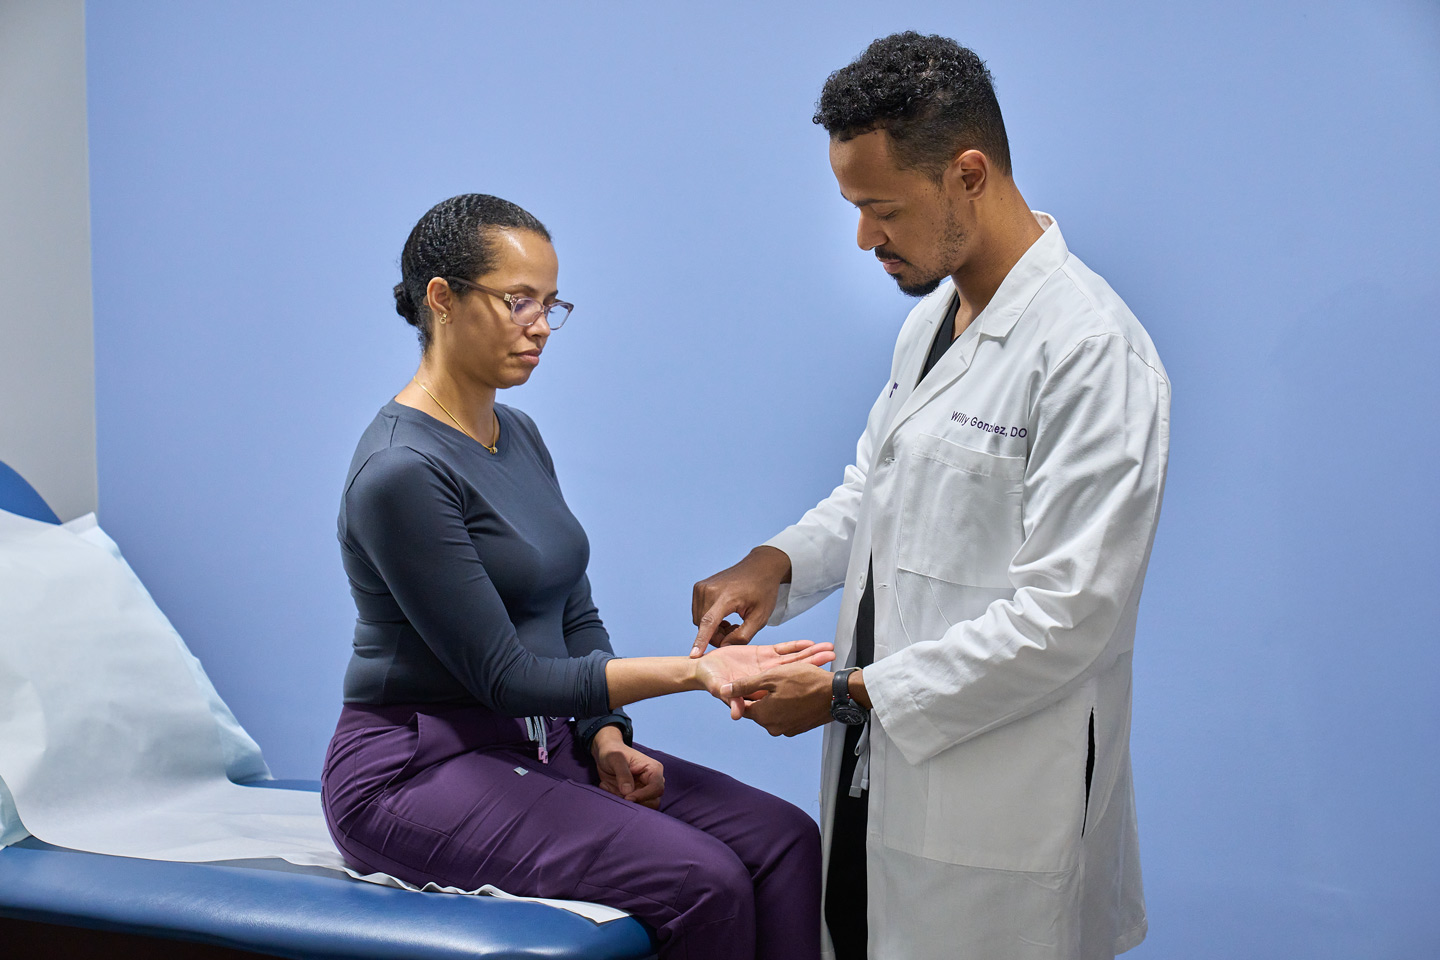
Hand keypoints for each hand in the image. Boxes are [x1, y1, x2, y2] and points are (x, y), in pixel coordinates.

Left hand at [590, 726, 664, 808]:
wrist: (605, 754)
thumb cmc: (613, 752)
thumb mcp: (615, 758)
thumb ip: (622, 774)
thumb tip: (628, 792)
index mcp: (653, 769)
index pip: (656, 788)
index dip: (643, 796)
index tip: (627, 798)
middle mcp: (652, 781)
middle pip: (653, 801)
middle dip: (634, 801)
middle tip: (616, 793)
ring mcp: (644, 790)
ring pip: (642, 806)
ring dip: (623, 802)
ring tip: (609, 788)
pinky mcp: (634, 796)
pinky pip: (630, 806)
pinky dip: (617, 800)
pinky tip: (607, 787)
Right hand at [690, 546, 792, 656]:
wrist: (759, 567)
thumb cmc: (763, 591)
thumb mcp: (760, 617)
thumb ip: (742, 635)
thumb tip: (724, 647)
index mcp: (726, 596)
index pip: (709, 622)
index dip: (701, 641)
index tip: (694, 656)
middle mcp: (709, 589)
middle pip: (703, 626)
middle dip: (717, 636)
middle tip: (736, 631)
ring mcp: (701, 587)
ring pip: (699, 621)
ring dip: (712, 629)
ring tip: (731, 623)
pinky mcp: (698, 587)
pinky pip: (698, 613)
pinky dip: (709, 620)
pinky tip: (724, 616)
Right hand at [693, 640, 833, 716]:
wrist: (706, 668)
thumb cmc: (712, 681)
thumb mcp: (720, 689)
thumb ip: (731, 699)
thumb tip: (737, 714)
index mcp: (763, 690)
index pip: (786, 686)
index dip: (803, 681)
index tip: (819, 677)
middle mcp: (770, 680)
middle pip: (796, 671)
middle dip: (814, 663)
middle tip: (831, 655)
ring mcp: (768, 667)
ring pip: (793, 660)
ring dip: (810, 654)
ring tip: (828, 648)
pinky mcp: (763, 654)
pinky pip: (783, 650)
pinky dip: (796, 646)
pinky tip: (810, 642)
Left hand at [725, 662, 834, 736]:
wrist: (836, 695)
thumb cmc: (805, 682)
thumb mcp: (771, 677)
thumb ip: (745, 685)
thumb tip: (724, 690)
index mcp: (762, 715)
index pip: (743, 705)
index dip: (746, 691)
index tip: (753, 680)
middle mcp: (772, 727)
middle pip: (758, 709)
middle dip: (762, 695)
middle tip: (775, 680)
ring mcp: (786, 730)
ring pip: (772, 712)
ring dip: (776, 699)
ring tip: (788, 684)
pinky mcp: (798, 728)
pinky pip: (785, 716)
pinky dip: (787, 705)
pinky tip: (796, 692)